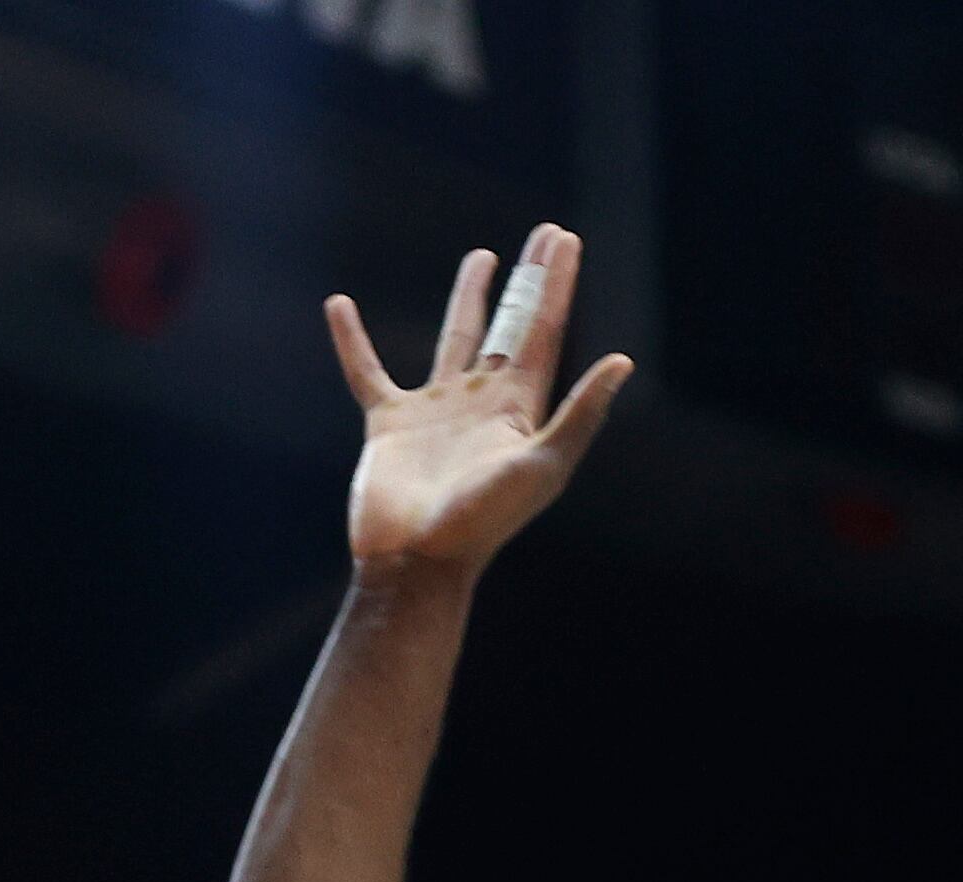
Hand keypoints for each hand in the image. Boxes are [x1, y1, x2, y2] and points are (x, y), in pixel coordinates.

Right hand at [330, 228, 634, 576]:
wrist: (416, 563)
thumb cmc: (481, 524)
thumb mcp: (541, 466)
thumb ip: (580, 413)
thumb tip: (623, 361)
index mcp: (519, 408)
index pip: (543, 331)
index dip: (556, 285)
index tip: (564, 240)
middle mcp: (481, 402)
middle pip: (510, 325)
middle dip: (528, 281)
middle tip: (544, 237)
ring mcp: (435, 411)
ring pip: (455, 339)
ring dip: (469, 298)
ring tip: (482, 257)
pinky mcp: (389, 424)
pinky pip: (367, 372)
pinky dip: (351, 341)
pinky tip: (339, 305)